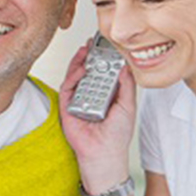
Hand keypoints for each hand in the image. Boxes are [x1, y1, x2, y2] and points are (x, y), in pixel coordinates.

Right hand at [59, 43, 138, 191]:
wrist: (105, 152)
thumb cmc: (117, 134)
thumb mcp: (128, 104)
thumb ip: (126, 84)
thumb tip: (125, 65)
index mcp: (107, 93)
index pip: (104, 71)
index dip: (105, 58)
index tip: (108, 45)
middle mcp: (92, 94)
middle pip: (89, 70)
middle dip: (91, 55)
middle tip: (94, 42)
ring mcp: (79, 99)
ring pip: (76, 75)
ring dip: (80, 61)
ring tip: (86, 50)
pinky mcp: (67, 105)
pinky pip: (68, 87)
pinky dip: (74, 76)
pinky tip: (82, 69)